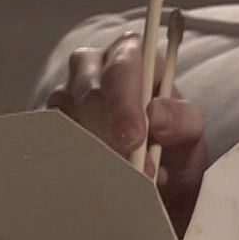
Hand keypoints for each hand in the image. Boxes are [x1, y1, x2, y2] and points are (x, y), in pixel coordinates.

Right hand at [46, 32, 207, 232]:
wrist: (157, 183)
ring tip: (119, 181)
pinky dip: (70, 162)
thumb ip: (182, 120)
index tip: (133, 139)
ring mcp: (65, 97)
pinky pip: (48, 141)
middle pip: (88, 92)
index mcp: (131, 56)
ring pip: (64, 117)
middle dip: (108, 134)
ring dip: (91, 151)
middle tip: (128, 171)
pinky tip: (90, 182)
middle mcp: (92, 69)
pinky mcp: (48, 127)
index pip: (123, 64)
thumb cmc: (172, 145)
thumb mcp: (189, 135)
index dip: (125, 101)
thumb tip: (156, 114)